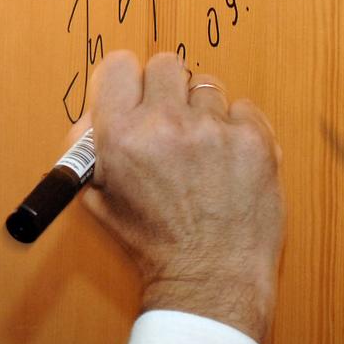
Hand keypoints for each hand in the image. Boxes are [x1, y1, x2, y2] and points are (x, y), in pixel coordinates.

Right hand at [80, 51, 283, 342]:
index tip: (135, 92)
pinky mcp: (254, 140)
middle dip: (166, 89)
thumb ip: (89, 148)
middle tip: (171, 119)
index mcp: (120, 136)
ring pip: (207, 87)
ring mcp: (213, 130)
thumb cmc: (154, 244)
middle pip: (165, 64)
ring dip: (203, 112)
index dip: (127, 80)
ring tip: (203, 151)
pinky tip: (229, 161)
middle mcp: (165, 125)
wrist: (210, 279)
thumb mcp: (99, 198)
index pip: (119, 65)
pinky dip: (237, 129)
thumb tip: (95, 111)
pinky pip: (243, 109)